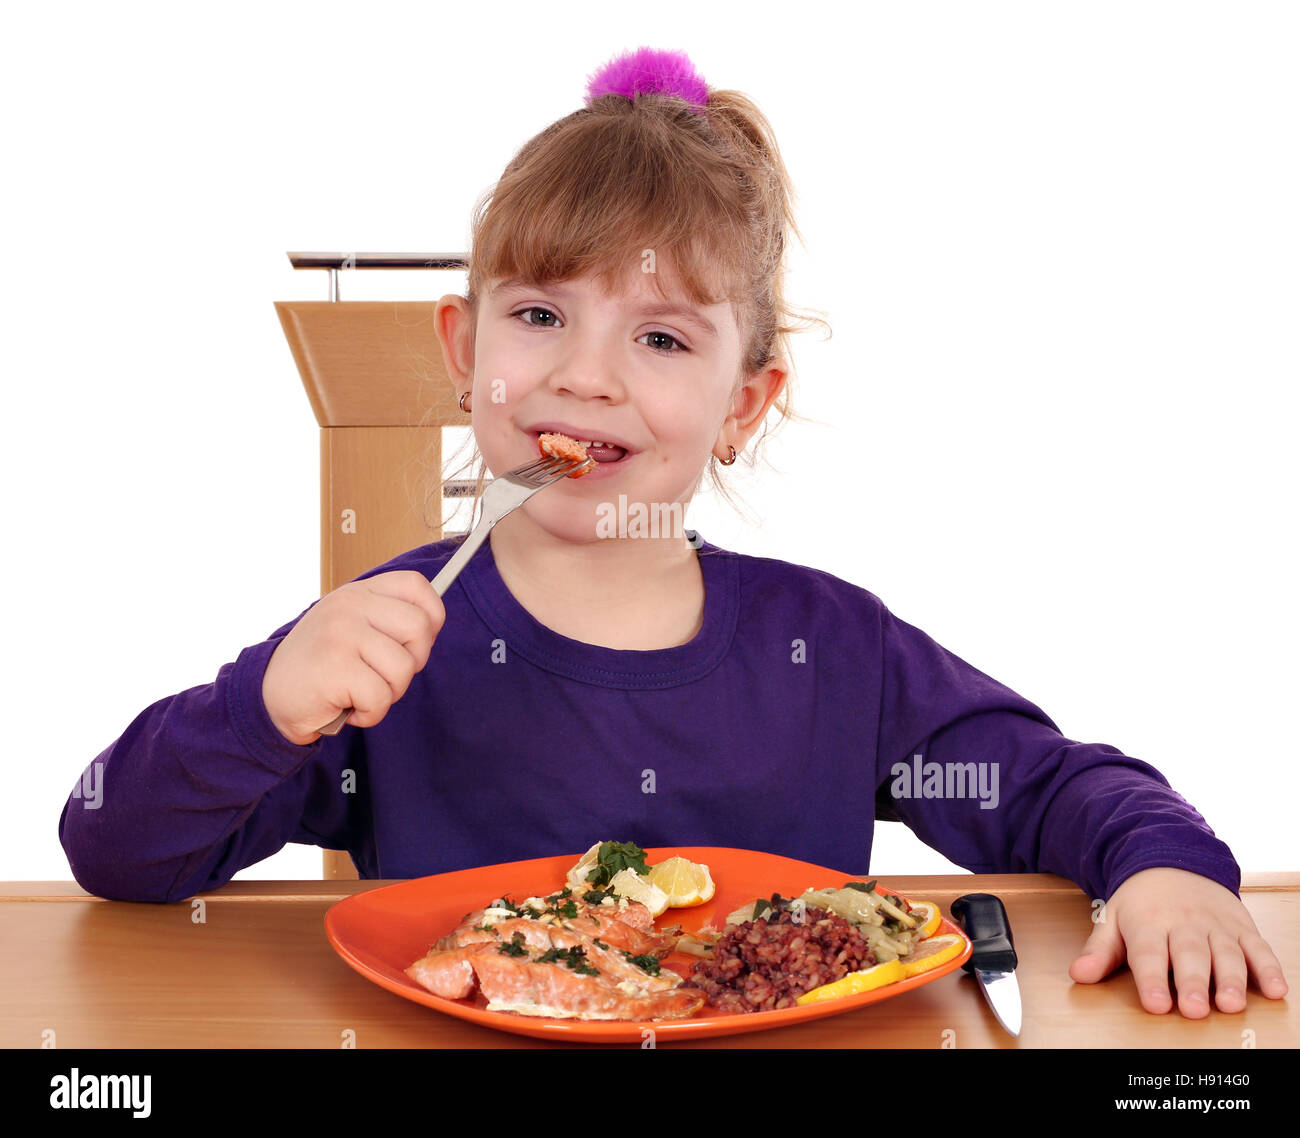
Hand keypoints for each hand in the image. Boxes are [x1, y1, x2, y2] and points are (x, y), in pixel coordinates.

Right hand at [262, 571, 444, 744]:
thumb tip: (432, 623)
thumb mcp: (350, 628)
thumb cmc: (320, 665)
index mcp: (358, 593)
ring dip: (389, 693)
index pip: (416, 585)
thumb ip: (385, 620)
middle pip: (419, 628)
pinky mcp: (334, 667)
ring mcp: (341, 633)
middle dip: (412, 662)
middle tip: (384, 675)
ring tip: (360, 692)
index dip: (431, 616)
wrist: (268, 696)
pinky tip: (348, 707)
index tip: (416, 642)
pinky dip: (370, 713)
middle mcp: (349, 606)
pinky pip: (381, 697)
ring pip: (404, 667)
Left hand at [1069, 866, 1288, 1016]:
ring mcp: (1216, 925)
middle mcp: (1184, 924)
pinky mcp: (1242, 927)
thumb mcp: (1113, 919)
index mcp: (1148, 923)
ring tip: (1231, 1003)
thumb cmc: (1141, 902)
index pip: (1149, 954)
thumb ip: (1099, 950)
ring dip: (1232, 979)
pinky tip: (1276, 990)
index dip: (1151, 980)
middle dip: (1192, 982)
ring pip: (1226, 953)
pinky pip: (1259, 947)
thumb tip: (1078, 975)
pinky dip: (1270, 968)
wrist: (1173, 860)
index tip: (1155, 1004)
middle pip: (1189, 955)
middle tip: (1194, 1009)